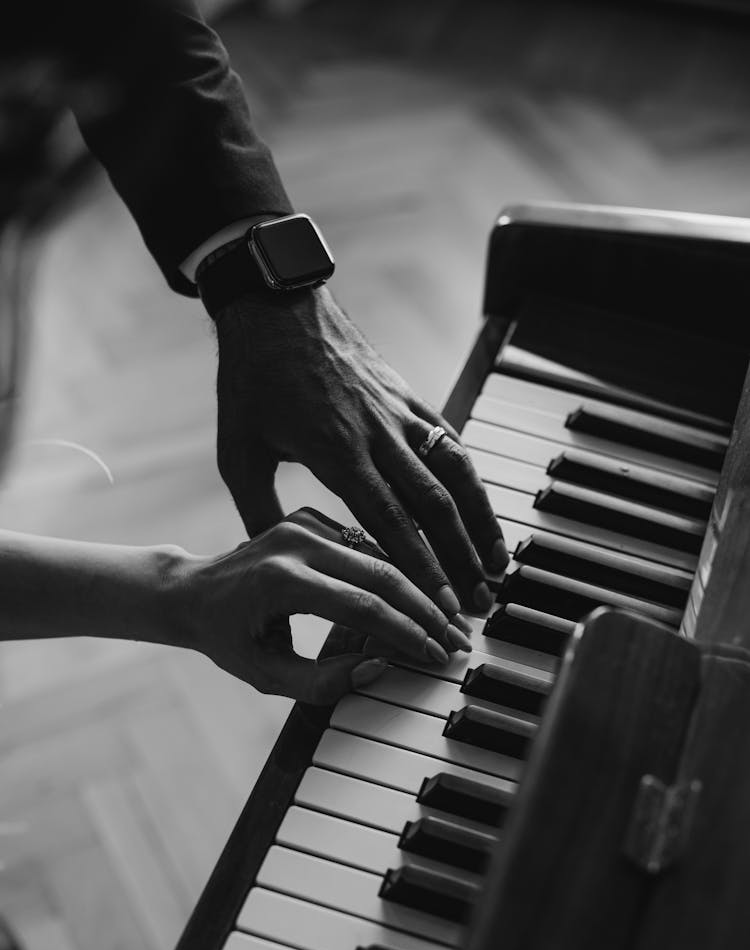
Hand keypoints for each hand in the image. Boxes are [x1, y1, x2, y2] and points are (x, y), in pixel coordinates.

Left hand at [178, 508, 471, 703]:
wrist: (190, 589)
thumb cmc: (225, 638)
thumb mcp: (264, 674)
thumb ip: (321, 682)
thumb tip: (379, 667)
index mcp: (280, 577)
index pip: (361, 605)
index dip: (405, 633)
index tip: (436, 656)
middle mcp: (296, 541)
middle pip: (382, 572)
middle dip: (427, 609)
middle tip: (459, 637)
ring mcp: (306, 522)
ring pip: (383, 552)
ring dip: (422, 585)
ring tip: (452, 617)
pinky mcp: (315, 517)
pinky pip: (370, 541)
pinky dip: (403, 566)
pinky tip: (429, 589)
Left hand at [215, 285, 507, 613]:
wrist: (275, 308)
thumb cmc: (251, 381)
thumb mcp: (238, 453)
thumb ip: (260, 512)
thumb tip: (280, 561)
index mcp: (336, 452)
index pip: (388, 520)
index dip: (419, 565)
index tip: (439, 602)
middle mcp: (379, 434)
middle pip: (433, 505)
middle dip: (460, 558)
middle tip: (478, 602)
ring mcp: (399, 413)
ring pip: (455, 474)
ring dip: (480, 522)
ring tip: (496, 564)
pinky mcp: (409, 397)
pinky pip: (451, 442)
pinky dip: (472, 480)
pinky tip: (483, 510)